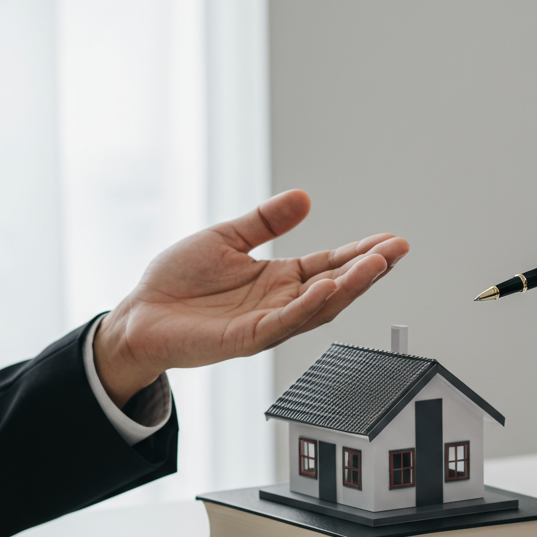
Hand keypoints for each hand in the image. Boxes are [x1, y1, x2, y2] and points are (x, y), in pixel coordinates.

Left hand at [93, 189, 409, 406]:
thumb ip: (265, 221)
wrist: (139, 316)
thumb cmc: (177, 283)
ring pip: (319, 307)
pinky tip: (328, 287)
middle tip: (397, 250)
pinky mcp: (248, 338)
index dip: (361, 253)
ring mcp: (268, 323)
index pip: (330, 264)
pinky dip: (308, 305)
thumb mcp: (226, 238)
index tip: (390, 240)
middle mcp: (280, 303)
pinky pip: (286, 322)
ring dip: (350, 287)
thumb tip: (303, 198)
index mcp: (279, 280)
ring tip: (375, 265)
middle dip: (369, 269)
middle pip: (336, 286)